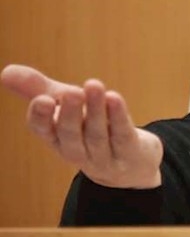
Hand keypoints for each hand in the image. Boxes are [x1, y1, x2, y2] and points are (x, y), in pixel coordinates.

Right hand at [1, 64, 162, 188]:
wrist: (131, 164)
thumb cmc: (89, 128)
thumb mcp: (65, 107)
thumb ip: (37, 89)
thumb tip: (5, 71)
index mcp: (56, 139)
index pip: (43, 130)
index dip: (42, 117)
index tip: (43, 99)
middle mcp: (77, 150)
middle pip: (71, 134)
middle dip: (70, 114)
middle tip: (72, 92)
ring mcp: (103, 156)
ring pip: (97, 134)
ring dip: (96, 110)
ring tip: (94, 85)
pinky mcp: (129, 153)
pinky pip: (122, 135)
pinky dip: (118, 117)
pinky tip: (115, 98)